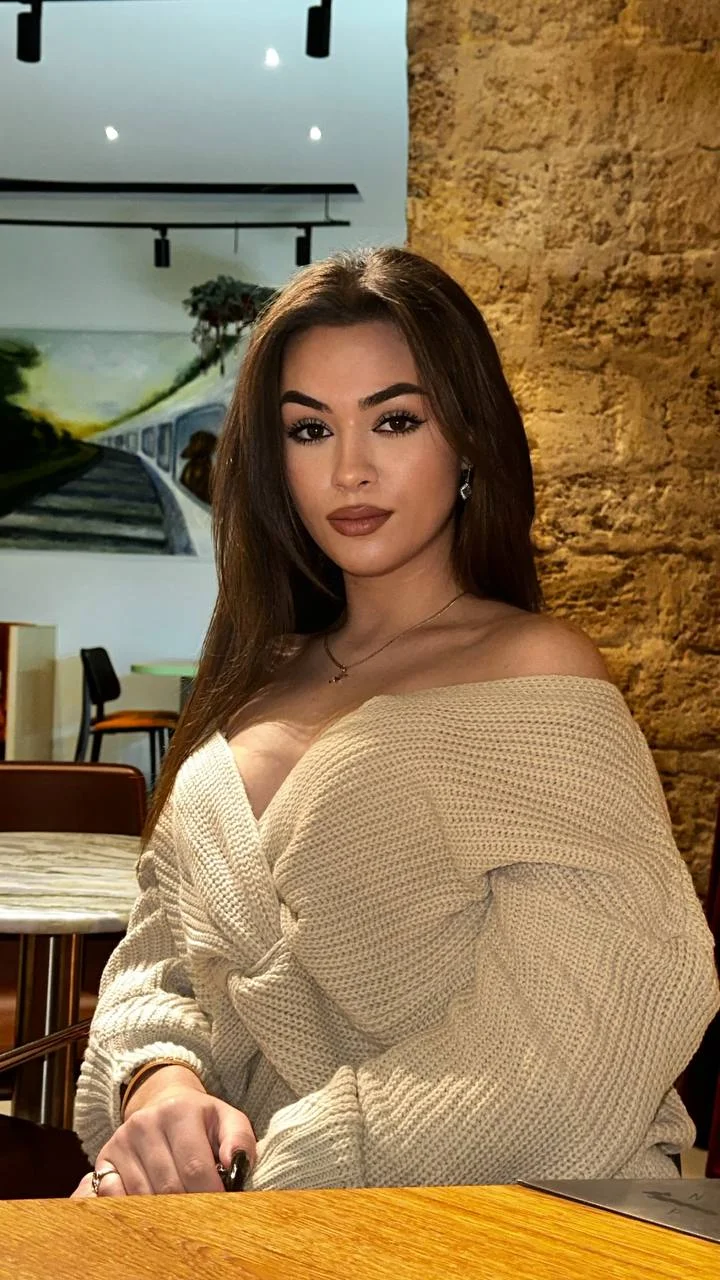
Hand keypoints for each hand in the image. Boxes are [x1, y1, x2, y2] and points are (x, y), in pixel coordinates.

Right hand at [70, 1074, 255, 1197]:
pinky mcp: (104, 1158)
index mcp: (179, 1111)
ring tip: (179, 1215)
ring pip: (143, 1196)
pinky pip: (113, 1197)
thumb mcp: (227, 1120)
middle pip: (168, 1186)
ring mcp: (121, 1140)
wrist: (163, 1102)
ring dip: (162, 1213)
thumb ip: (240, 1140)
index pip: (195, 1167)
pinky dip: (131, 1210)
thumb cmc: (200, 1120)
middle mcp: (145, 1123)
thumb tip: (234, 1163)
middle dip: (188, 1209)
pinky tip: (148, 1209)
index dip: (210, 1195)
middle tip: (200, 1220)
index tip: (220, 1211)